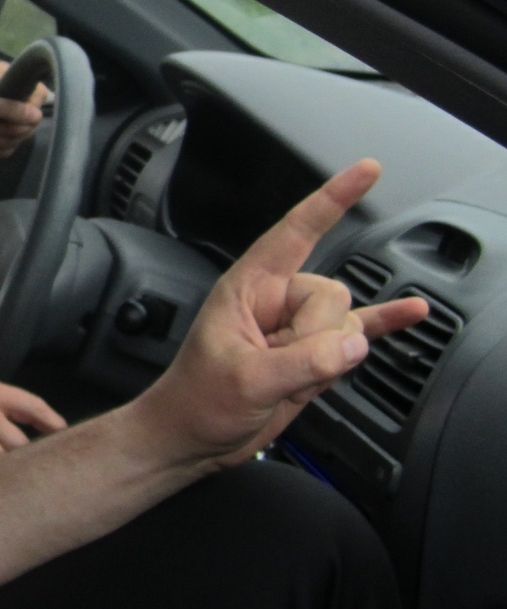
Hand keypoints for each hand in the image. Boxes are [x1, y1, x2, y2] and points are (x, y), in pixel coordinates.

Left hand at [0, 65, 47, 160]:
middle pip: (32, 116)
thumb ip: (8, 108)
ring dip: (6, 141)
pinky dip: (2, 149)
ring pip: (23, 133)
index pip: (36, 92)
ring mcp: (5, 114)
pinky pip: (13, 144)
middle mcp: (9, 93)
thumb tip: (37, 116)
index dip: (30, 108)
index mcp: (5, 76)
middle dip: (14, 129)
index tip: (16, 118)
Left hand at [133, 160, 427, 470]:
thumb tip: (353, 344)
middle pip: (331, 293)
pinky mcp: (316, 354)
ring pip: (345, 323)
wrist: (194, 438)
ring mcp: (299, 328)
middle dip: (317, 335)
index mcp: (249, 286)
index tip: (367, 170)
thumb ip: (302, 361)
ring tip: (288, 379)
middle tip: (280, 365)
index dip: (332, 199)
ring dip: (329, 357)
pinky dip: (386, 322)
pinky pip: (359, 330)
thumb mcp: (245, 380)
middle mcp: (277, 299)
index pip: (296, 230)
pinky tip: (413, 312)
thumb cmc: (198, 400)